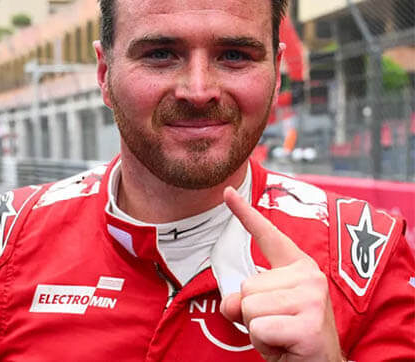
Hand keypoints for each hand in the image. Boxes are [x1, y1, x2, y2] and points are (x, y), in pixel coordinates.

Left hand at [219, 187, 342, 361]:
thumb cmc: (290, 338)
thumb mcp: (263, 312)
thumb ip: (244, 298)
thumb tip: (232, 303)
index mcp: (298, 268)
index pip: (268, 236)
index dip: (245, 213)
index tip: (227, 192)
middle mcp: (309, 277)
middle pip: (246, 286)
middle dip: (252, 312)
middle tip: (277, 326)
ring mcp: (312, 299)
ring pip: (249, 306)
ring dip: (257, 329)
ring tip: (281, 336)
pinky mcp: (309, 325)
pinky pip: (258, 328)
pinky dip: (264, 343)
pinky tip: (285, 346)